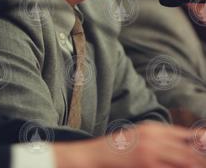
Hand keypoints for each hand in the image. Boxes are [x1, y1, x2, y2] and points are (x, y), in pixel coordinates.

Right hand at [54, 122, 205, 167]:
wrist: (97, 155)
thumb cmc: (119, 148)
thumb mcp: (141, 136)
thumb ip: (161, 138)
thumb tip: (184, 144)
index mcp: (153, 128)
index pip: (185, 134)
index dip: (200, 141)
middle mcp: (154, 137)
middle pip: (188, 149)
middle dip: (201, 159)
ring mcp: (151, 152)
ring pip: (184, 161)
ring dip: (194, 165)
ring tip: (200, 166)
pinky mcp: (146, 165)